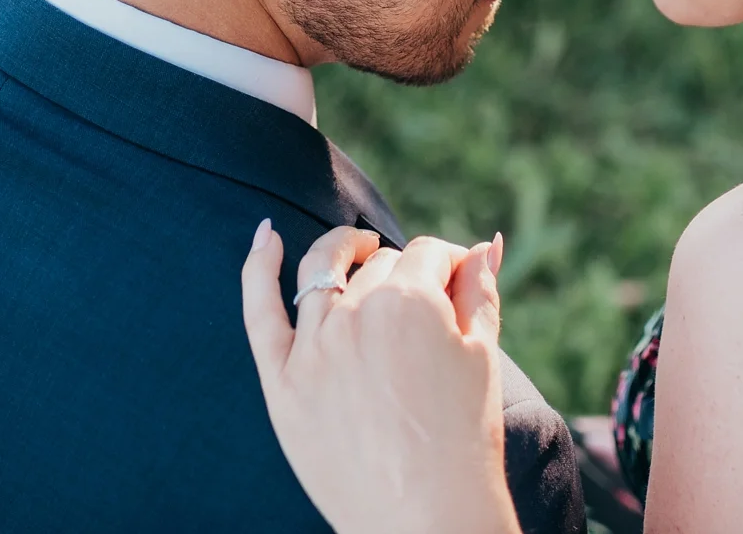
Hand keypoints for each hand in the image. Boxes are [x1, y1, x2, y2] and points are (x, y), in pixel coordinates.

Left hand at [242, 223, 521, 533]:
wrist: (424, 518)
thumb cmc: (462, 440)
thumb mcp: (484, 356)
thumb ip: (479, 290)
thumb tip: (480, 243)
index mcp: (412, 302)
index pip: (427, 254)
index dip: (444, 266)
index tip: (453, 285)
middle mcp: (357, 314)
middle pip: (379, 266)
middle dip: (403, 275)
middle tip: (419, 309)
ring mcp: (312, 347)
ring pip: (323, 273)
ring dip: (342, 253)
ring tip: (356, 251)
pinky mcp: (280, 381)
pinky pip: (259, 310)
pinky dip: (258, 266)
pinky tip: (265, 237)